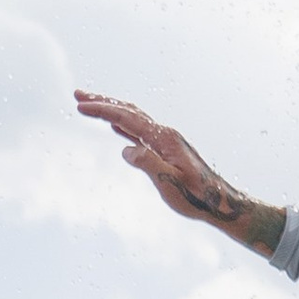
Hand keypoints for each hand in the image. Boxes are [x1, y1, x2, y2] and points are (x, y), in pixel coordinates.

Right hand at [74, 90, 284, 254]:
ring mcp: (166, 140)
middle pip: (129, 111)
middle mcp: (165, 134)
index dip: (103, 110)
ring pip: (134, 118)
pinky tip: (115, 126)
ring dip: (112, 110)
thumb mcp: (170, 184)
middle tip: (78, 96)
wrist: (221, 202)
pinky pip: (140, 131)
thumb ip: (148, 164)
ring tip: (90, 105)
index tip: (81, 107)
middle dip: (103, 102)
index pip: (127, 118)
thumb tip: (125, 149)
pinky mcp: (167, 149)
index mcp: (164, 138)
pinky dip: (124, 124)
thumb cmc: (198, 197)